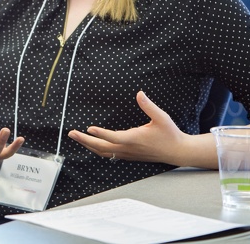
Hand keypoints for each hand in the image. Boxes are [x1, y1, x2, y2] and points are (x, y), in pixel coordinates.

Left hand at [68, 91, 187, 164]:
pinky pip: (109, 155)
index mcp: (134, 139)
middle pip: (101, 147)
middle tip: (71, 133)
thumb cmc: (169, 134)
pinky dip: (97, 150)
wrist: (177, 151)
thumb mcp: (161, 117)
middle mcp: (128, 148)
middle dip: (85, 140)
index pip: (113, 137)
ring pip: (103, 153)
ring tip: (77, 137)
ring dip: (88, 145)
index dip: (100, 133)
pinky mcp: (128, 156)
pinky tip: (92, 144)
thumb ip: (149, 106)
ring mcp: (127, 154)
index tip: (88, 128)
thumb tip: (139, 93)